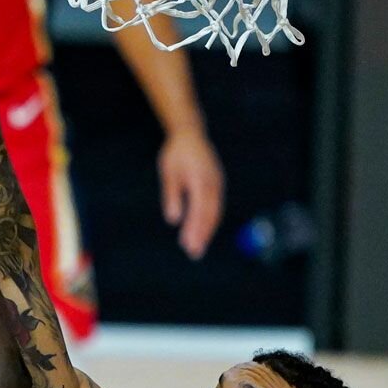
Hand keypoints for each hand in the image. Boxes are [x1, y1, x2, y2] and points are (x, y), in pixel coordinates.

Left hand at [157, 128, 223, 258]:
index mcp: (200, 178)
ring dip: (207, 231)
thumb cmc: (176, 153)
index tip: (188, 244)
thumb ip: (172, 195)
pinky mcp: (217, 185)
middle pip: (210, 214)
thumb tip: (173, 220)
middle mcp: (213, 182)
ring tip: (197, 248)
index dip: (195, 228)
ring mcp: (218, 183)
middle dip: (203, 235)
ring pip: (215, 212)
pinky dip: (210, 221)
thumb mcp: (169, 172)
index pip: (199, 209)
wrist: (191, 134)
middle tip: (194, 253)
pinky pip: (216, 206)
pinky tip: (202, 233)